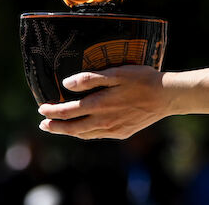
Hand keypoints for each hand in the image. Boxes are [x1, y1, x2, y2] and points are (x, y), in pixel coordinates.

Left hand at [38, 66, 171, 139]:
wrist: (168, 96)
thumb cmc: (142, 79)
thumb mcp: (116, 73)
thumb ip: (90, 79)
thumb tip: (67, 84)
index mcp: (99, 104)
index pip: (68, 111)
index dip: (52, 111)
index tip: (41, 108)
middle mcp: (104, 121)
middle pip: (72, 128)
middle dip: (55, 126)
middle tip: (43, 124)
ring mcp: (113, 129)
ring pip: (84, 134)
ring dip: (68, 131)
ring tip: (56, 128)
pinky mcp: (122, 133)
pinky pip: (97, 135)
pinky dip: (84, 133)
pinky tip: (82, 129)